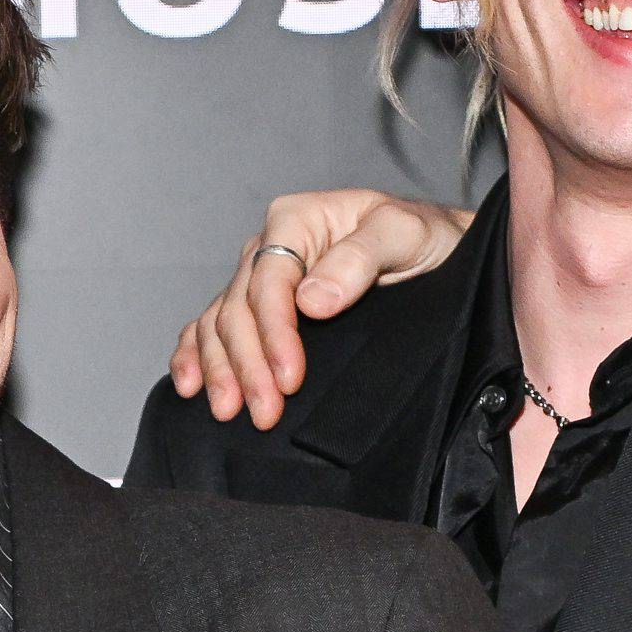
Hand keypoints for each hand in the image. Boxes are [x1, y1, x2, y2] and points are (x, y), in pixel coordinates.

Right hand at [169, 190, 476, 428]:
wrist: (440, 249)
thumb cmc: (424, 236)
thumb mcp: (404, 234)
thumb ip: (360, 258)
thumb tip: (311, 299)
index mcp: (297, 219)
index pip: (269, 282)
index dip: (274, 334)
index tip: (289, 378)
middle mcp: (270, 246)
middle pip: (238, 309)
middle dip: (246, 365)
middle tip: (264, 412)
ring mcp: (260, 277)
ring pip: (219, 323)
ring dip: (219, 370)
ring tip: (228, 411)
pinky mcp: (259, 306)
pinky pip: (211, 327)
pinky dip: (195, 355)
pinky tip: (191, 385)